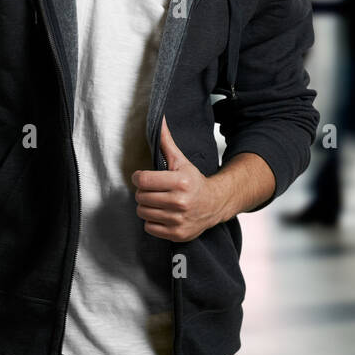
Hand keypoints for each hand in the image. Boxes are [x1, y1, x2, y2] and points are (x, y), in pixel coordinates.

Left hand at [132, 116, 226, 241]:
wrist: (215, 204)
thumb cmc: (194, 181)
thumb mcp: (181, 161)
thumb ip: (166, 142)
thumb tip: (158, 120)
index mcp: (180, 182)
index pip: (142, 180)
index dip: (140, 178)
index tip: (145, 178)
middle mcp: (180, 202)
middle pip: (141, 197)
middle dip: (144, 192)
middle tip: (155, 190)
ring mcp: (178, 220)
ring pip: (143, 212)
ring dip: (147, 207)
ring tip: (159, 202)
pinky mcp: (177, 234)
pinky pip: (149, 227)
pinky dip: (153, 221)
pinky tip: (163, 214)